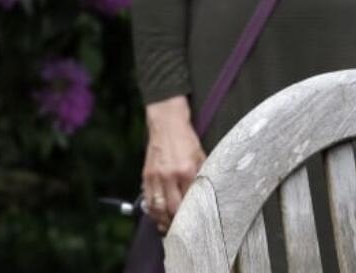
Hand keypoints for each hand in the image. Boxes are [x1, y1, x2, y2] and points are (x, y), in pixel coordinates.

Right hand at [141, 95, 205, 231]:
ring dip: (163, 220)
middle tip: (182, 231)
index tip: (196, 224)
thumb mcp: (201, 155)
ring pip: (158, 207)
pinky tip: (157, 215)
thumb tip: (208, 192)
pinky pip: (148, 199)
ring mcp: (156, 176)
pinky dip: (152, 210)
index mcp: (187, 170)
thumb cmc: (186, 140)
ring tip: (168, 227)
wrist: (167, 124)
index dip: (193, 214)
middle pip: (173, 208)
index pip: (190, 200)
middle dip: (177, 222)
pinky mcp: (146, 175)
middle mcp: (170, 175)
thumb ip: (203, 174)